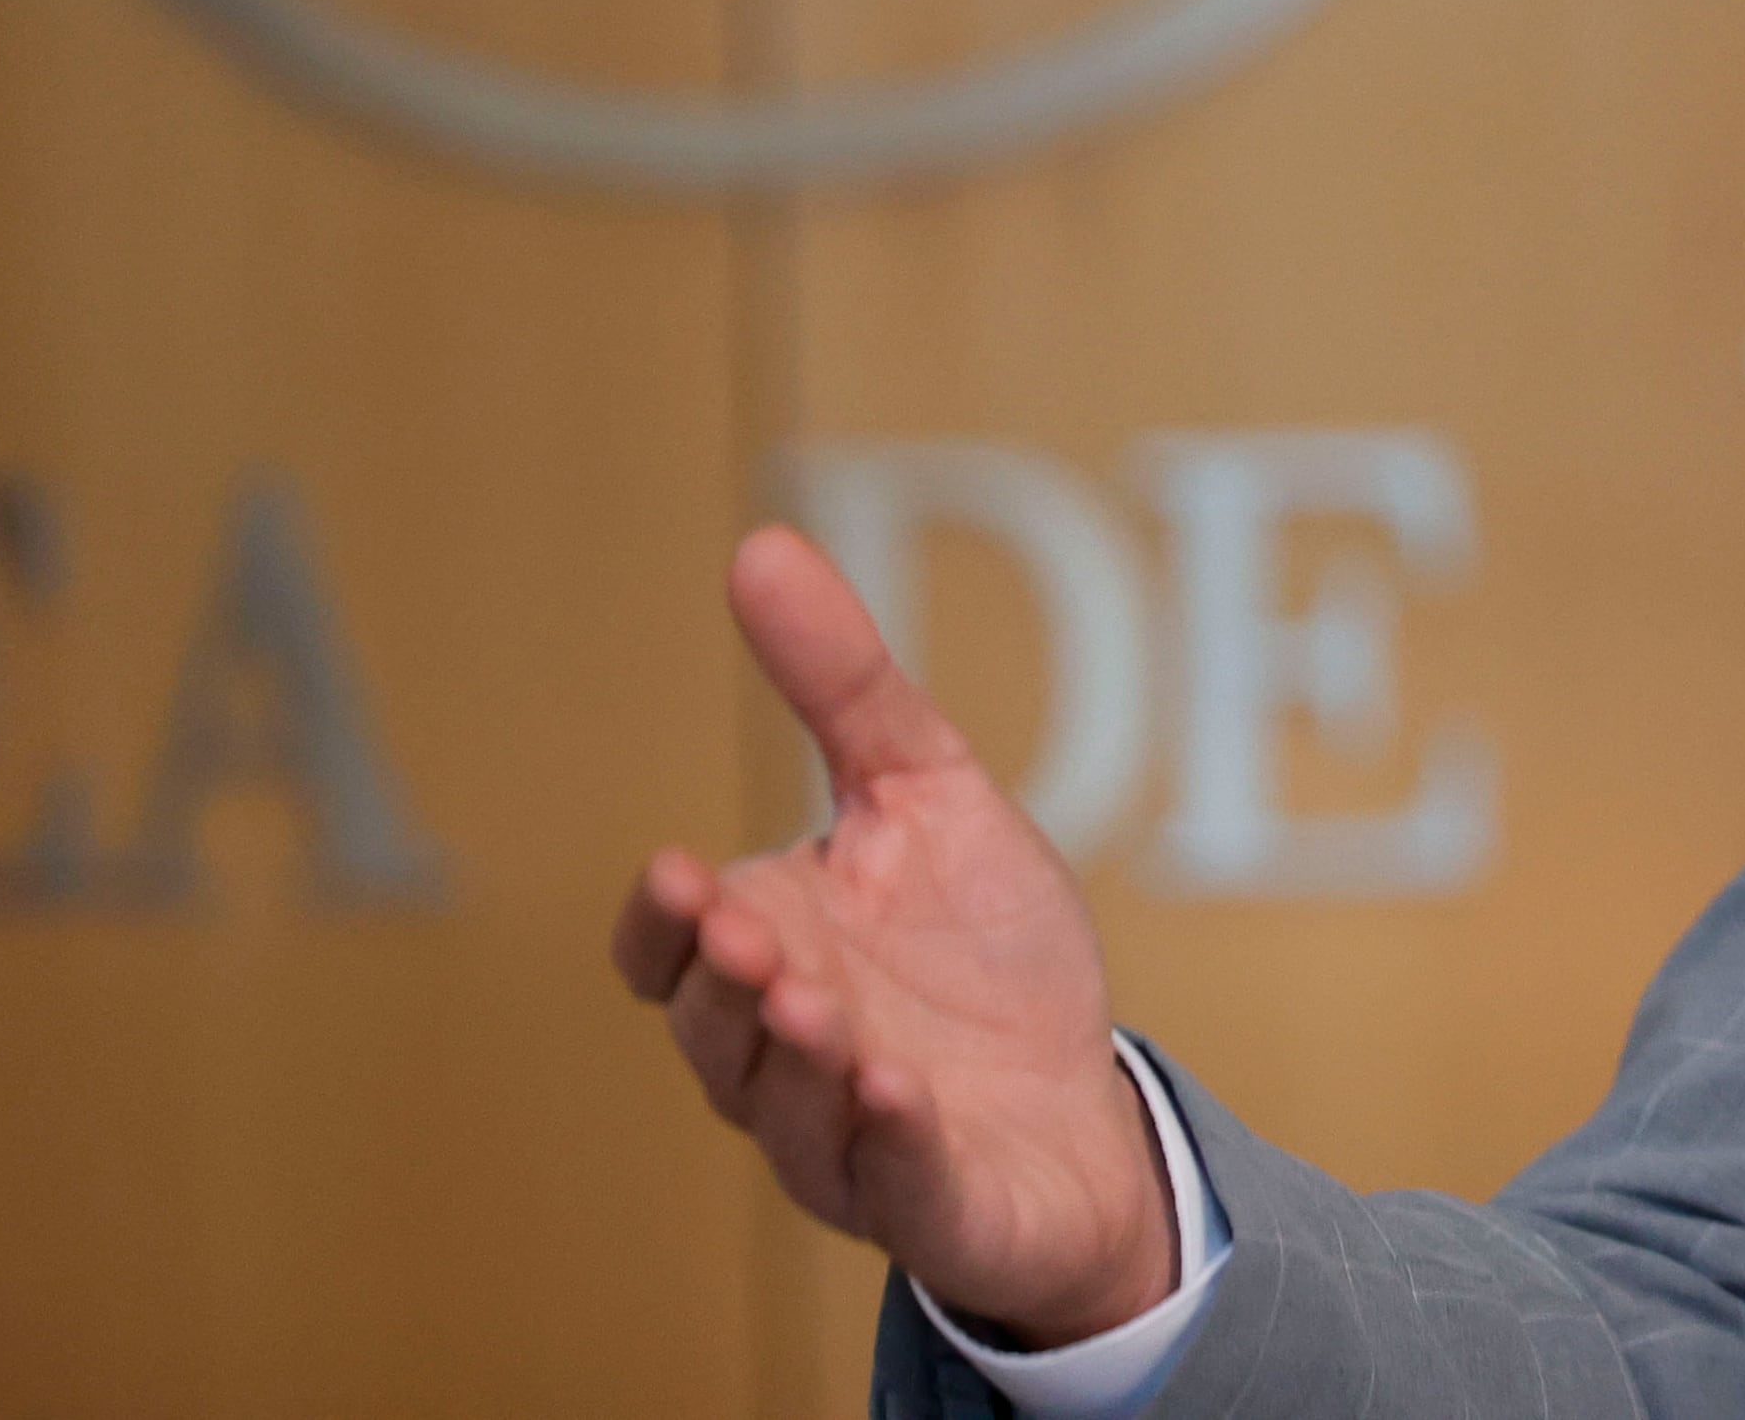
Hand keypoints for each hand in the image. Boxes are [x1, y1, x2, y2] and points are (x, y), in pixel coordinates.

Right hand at [611, 528, 1179, 1343]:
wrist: (1083, 1108)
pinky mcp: (928, 1197)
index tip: (680, 872)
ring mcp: (847, 1134)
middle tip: (747, 931)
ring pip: (785, 1107)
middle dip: (724, 980)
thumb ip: (842, 686)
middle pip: (713, 1027)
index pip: (667, 953)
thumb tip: (759, 547)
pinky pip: (891, 1174)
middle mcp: (782, 1053)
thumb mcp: (927, 792)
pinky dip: (886, 1134)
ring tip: (814, 1000)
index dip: (662, 924)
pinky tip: (897, 1088)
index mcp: (769, 954)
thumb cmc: (984, 955)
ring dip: (794, 1054)